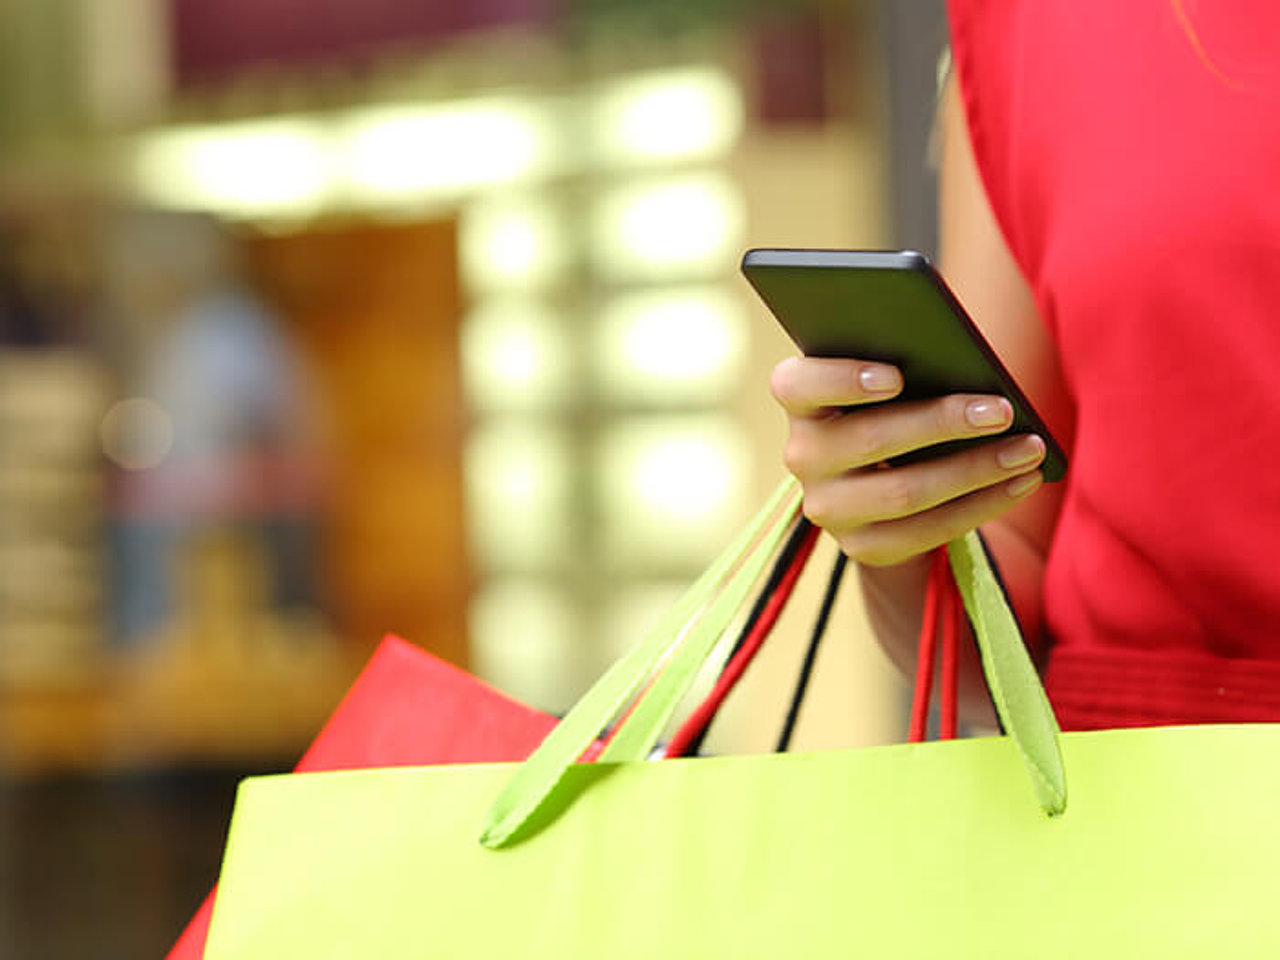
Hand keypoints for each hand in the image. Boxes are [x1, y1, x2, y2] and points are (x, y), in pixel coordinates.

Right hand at [771, 356, 1045, 566]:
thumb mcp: (892, 381)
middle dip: (943, 424)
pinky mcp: (860, 547)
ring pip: (903, 493)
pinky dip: (980, 506)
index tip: (897, 376)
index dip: (841, 380)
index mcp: (801, 401)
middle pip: (869, 440)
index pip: (796, 386)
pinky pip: (925, 533)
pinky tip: (1020, 483)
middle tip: (1002, 410)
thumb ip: (909, 366)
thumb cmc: (899, 404)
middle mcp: (802, 455)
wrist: (887, 479)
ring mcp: (827, 507)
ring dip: (975, 469)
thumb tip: (969, 369)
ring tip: (1028, 449)